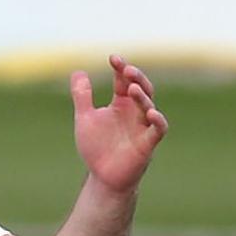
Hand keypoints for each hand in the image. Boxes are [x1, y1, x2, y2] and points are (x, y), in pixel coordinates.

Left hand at [70, 55, 168, 193]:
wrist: (102, 176)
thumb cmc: (96, 147)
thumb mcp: (85, 118)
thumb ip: (82, 96)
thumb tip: (77, 72)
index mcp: (120, 103)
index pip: (123, 81)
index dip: (121, 68)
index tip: (113, 58)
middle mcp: (134, 112)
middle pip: (141, 88)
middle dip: (136, 77)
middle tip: (127, 69)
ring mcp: (142, 126)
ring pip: (149, 106)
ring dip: (142, 96)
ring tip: (133, 88)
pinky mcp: (148, 143)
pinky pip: (158, 129)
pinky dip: (157, 120)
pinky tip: (151, 112)